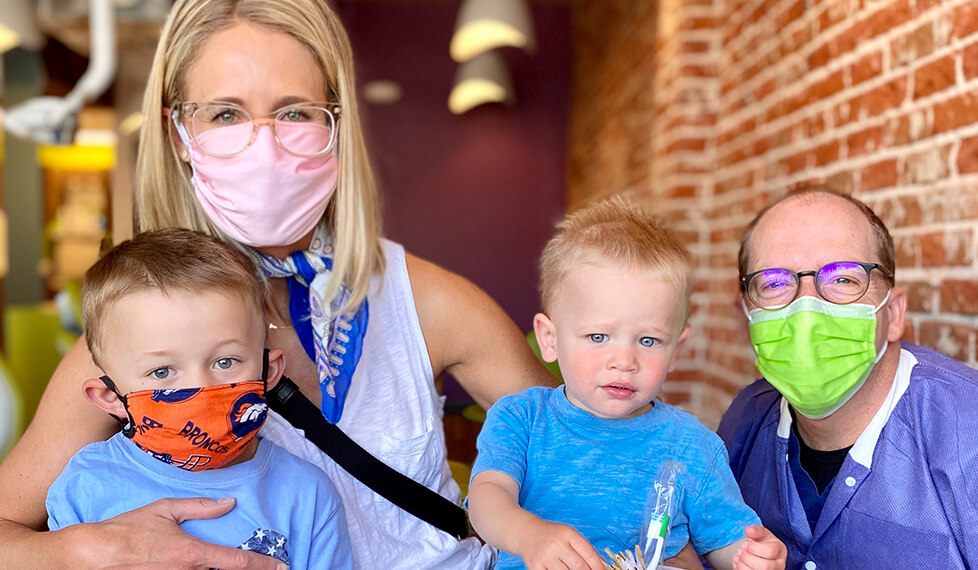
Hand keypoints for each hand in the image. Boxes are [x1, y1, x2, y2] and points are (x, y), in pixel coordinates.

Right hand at [61, 497, 286, 568]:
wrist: (94, 555)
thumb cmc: (129, 529)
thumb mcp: (165, 509)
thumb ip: (200, 507)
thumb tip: (228, 503)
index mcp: (192, 552)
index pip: (237, 561)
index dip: (263, 564)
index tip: (281, 566)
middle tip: (270, 569)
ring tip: (245, 568)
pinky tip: (209, 569)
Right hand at [514, 519, 604, 569]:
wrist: (526, 533)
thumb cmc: (552, 535)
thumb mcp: (568, 535)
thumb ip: (583, 548)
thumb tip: (600, 566)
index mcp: (568, 534)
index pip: (589, 553)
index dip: (598, 566)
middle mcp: (556, 544)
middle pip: (580, 567)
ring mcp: (545, 556)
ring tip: (570, 569)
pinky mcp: (535, 566)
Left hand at [732, 525, 786, 569]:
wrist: (762, 554)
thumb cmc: (763, 544)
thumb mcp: (762, 534)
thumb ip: (756, 530)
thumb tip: (749, 531)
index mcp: (780, 550)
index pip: (770, 551)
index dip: (754, 547)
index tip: (746, 544)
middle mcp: (778, 564)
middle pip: (765, 566)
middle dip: (748, 557)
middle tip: (742, 552)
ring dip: (743, 565)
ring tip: (740, 558)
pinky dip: (740, 569)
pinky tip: (740, 564)